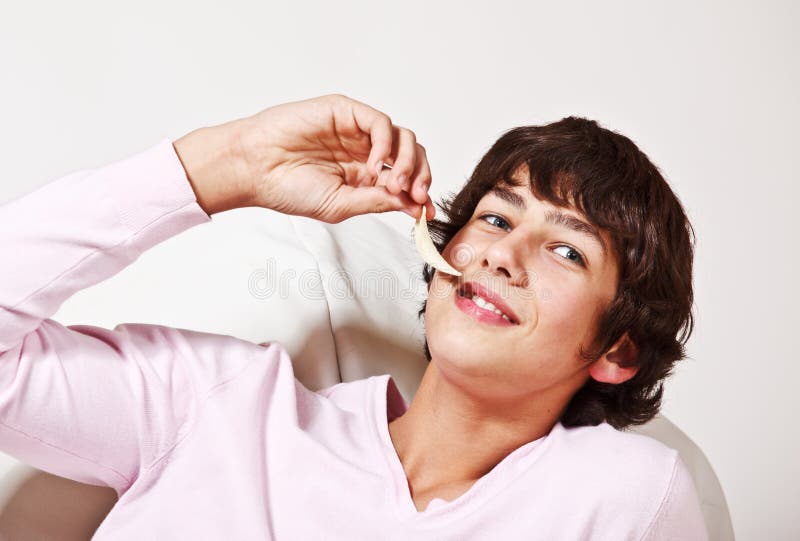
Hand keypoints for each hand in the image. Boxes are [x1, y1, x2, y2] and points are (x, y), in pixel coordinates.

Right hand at [174, 94, 434, 221]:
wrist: (256, 169)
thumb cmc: (288, 189)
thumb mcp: (340, 206)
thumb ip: (376, 202)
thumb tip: (412, 205)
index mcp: (365, 178)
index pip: (406, 180)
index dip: (421, 193)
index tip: (428, 211)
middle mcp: (366, 153)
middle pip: (412, 157)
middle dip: (421, 177)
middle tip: (415, 195)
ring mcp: (358, 132)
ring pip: (403, 138)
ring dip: (408, 162)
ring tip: (392, 184)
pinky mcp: (346, 112)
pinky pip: (380, 124)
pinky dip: (386, 145)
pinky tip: (375, 167)